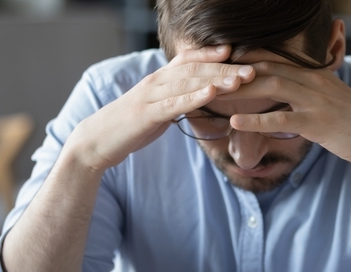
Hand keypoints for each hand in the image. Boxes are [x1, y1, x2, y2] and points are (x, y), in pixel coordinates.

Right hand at [67, 45, 255, 170]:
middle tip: (253, 69)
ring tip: (241, 80)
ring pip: (189, 83)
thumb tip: (195, 102)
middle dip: (225, 68)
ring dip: (217, 79)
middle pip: (195, 69)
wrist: (97, 141)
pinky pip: (174, 102)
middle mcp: (156, 82)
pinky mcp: (147, 114)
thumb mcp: (156, 111)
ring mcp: (151, 96)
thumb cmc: (129, 127)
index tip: (235, 51)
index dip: (210, 54)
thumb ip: (175, 102)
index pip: (187, 60)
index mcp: (158, 80)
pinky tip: (213, 93)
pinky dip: (195, 96)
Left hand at [223, 62, 350, 172]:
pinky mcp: (316, 123)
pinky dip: (255, 121)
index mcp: (316, 75)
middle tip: (212, 76)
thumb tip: (293, 91)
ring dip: (241, 90)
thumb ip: (313, 91)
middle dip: (239, 71)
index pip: (276, 60)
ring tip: (216, 94)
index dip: (249, 58)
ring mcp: (315, 101)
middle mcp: (314, 82)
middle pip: (268, 68)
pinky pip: (280, 120)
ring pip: (271, 87)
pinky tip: (234, 123)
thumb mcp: (334, 99)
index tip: (225, 62)